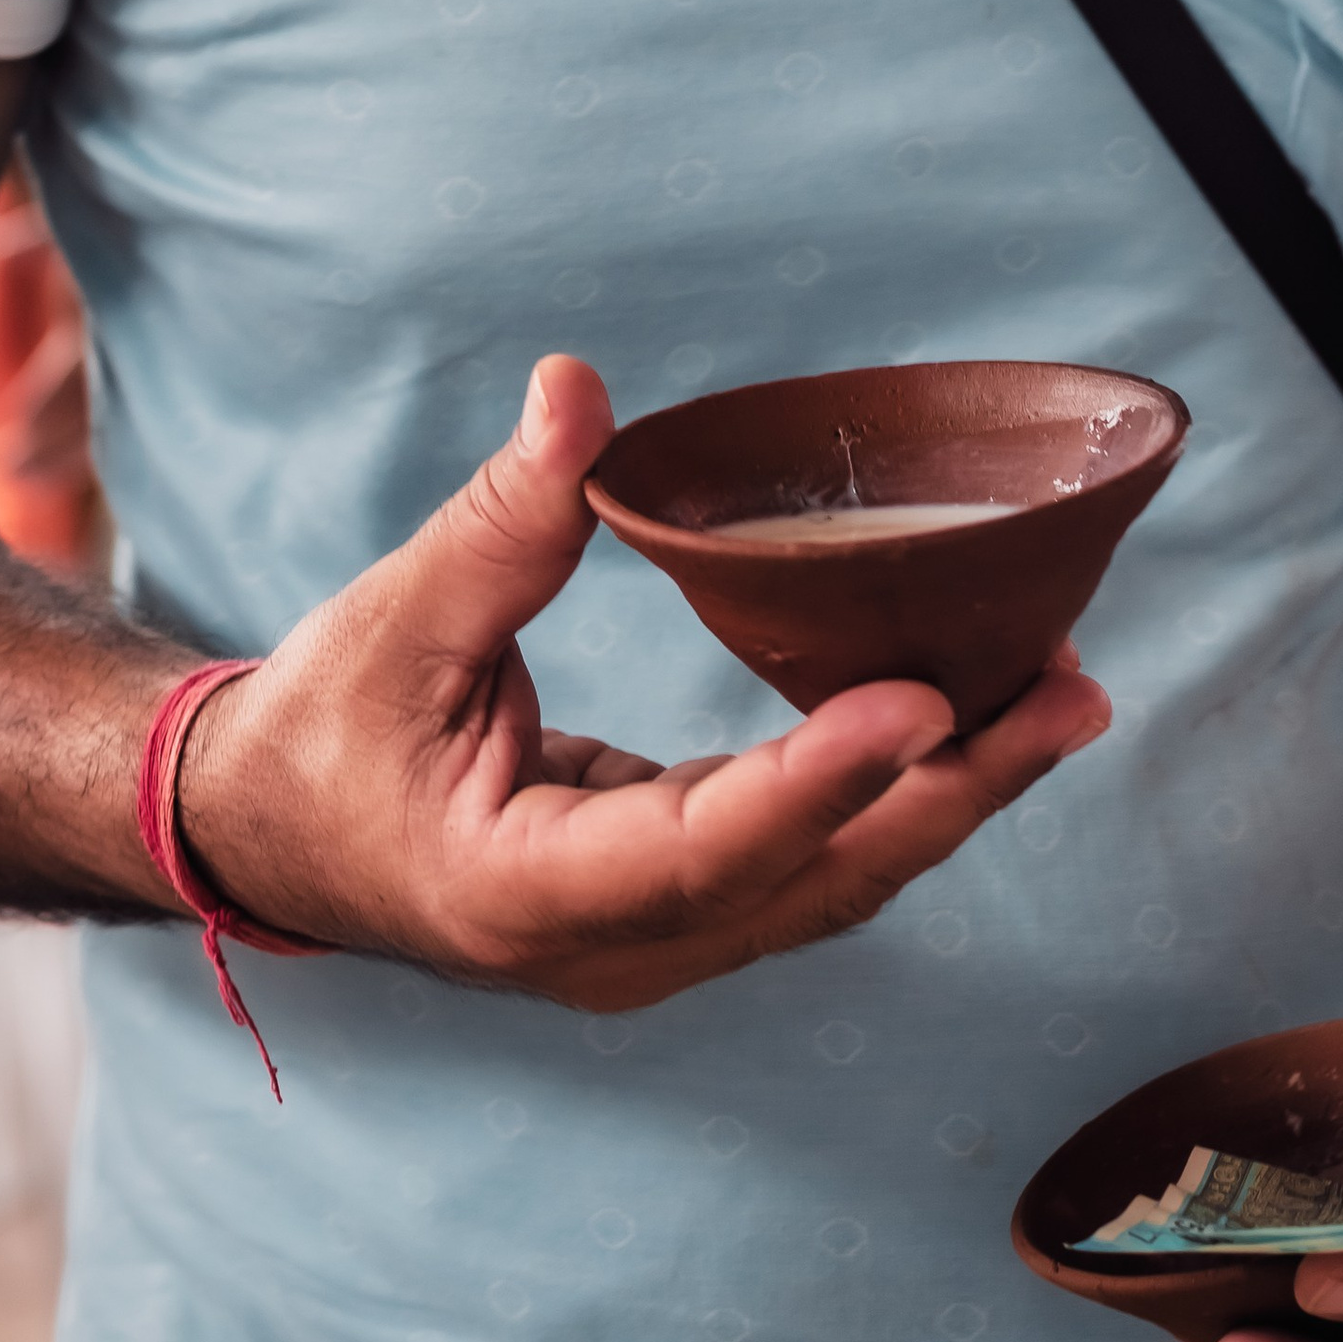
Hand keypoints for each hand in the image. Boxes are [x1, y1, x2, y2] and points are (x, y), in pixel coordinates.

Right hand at [177, 352, 1110, 1004]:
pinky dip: (900, 795)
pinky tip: (975, 723)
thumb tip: (576, 391)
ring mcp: (653, 944)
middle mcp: (611, 949)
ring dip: (952, 795)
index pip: (701, 850)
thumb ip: (498, 521)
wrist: (273, 833)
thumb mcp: (392, 620)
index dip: (818, 782)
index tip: (923, 703)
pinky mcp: (681, 910)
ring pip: (833, 885)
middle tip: (1069, 691)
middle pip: (813, 883)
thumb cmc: (323, 730)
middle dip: (952, 791)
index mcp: (522, 895)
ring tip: (1064, 696)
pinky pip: (814, 866)